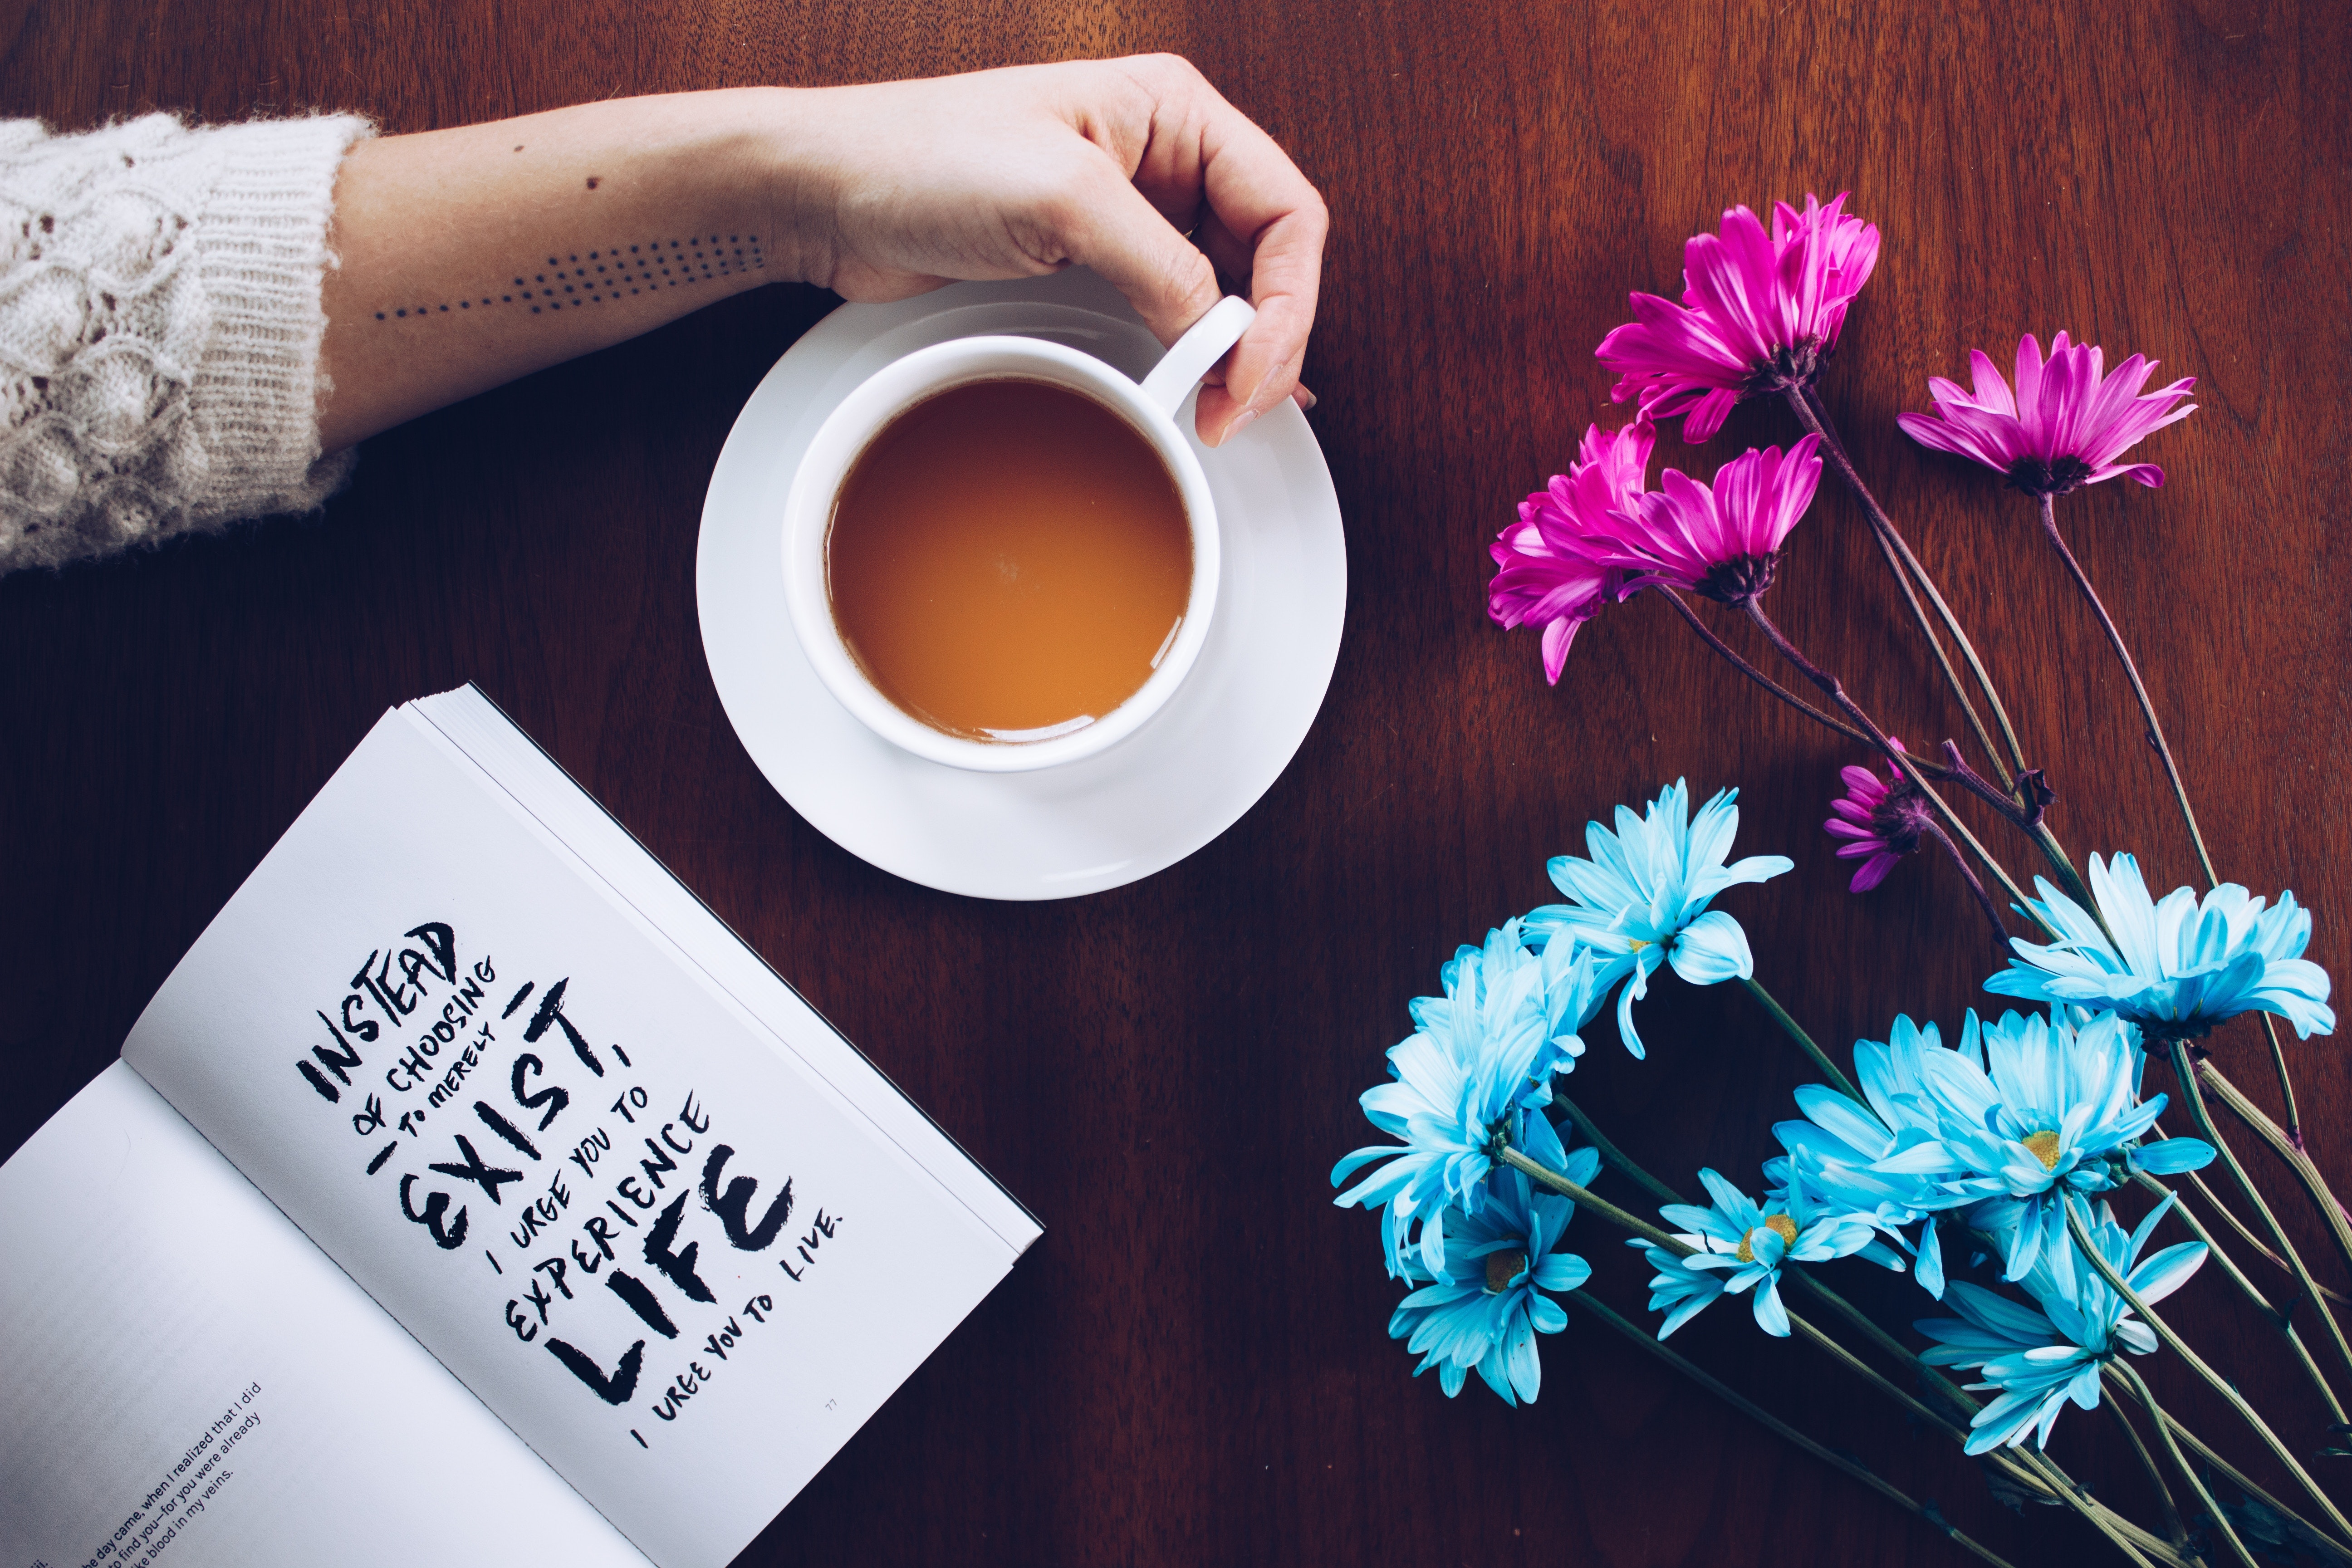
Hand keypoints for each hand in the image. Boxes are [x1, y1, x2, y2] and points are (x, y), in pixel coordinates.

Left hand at [769, 56, 1327, 444]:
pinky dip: (1198, 355)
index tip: (1251, 371)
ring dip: (1236, 355)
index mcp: (1175, 113)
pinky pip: (1175, 312)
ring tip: (1221, 412)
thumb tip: (1223, 335)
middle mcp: (1164, 158)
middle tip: (1235, 409)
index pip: (1286, 209)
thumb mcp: (1064, 200)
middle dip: (1266, 338)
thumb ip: (1160, 265)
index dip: (1288, 299)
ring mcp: (1131, 213)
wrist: (829, 192)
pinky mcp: (1092, 262)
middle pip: (1268, 257)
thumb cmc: (924, 157)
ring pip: (1227, 291)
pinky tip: (1212, 389)